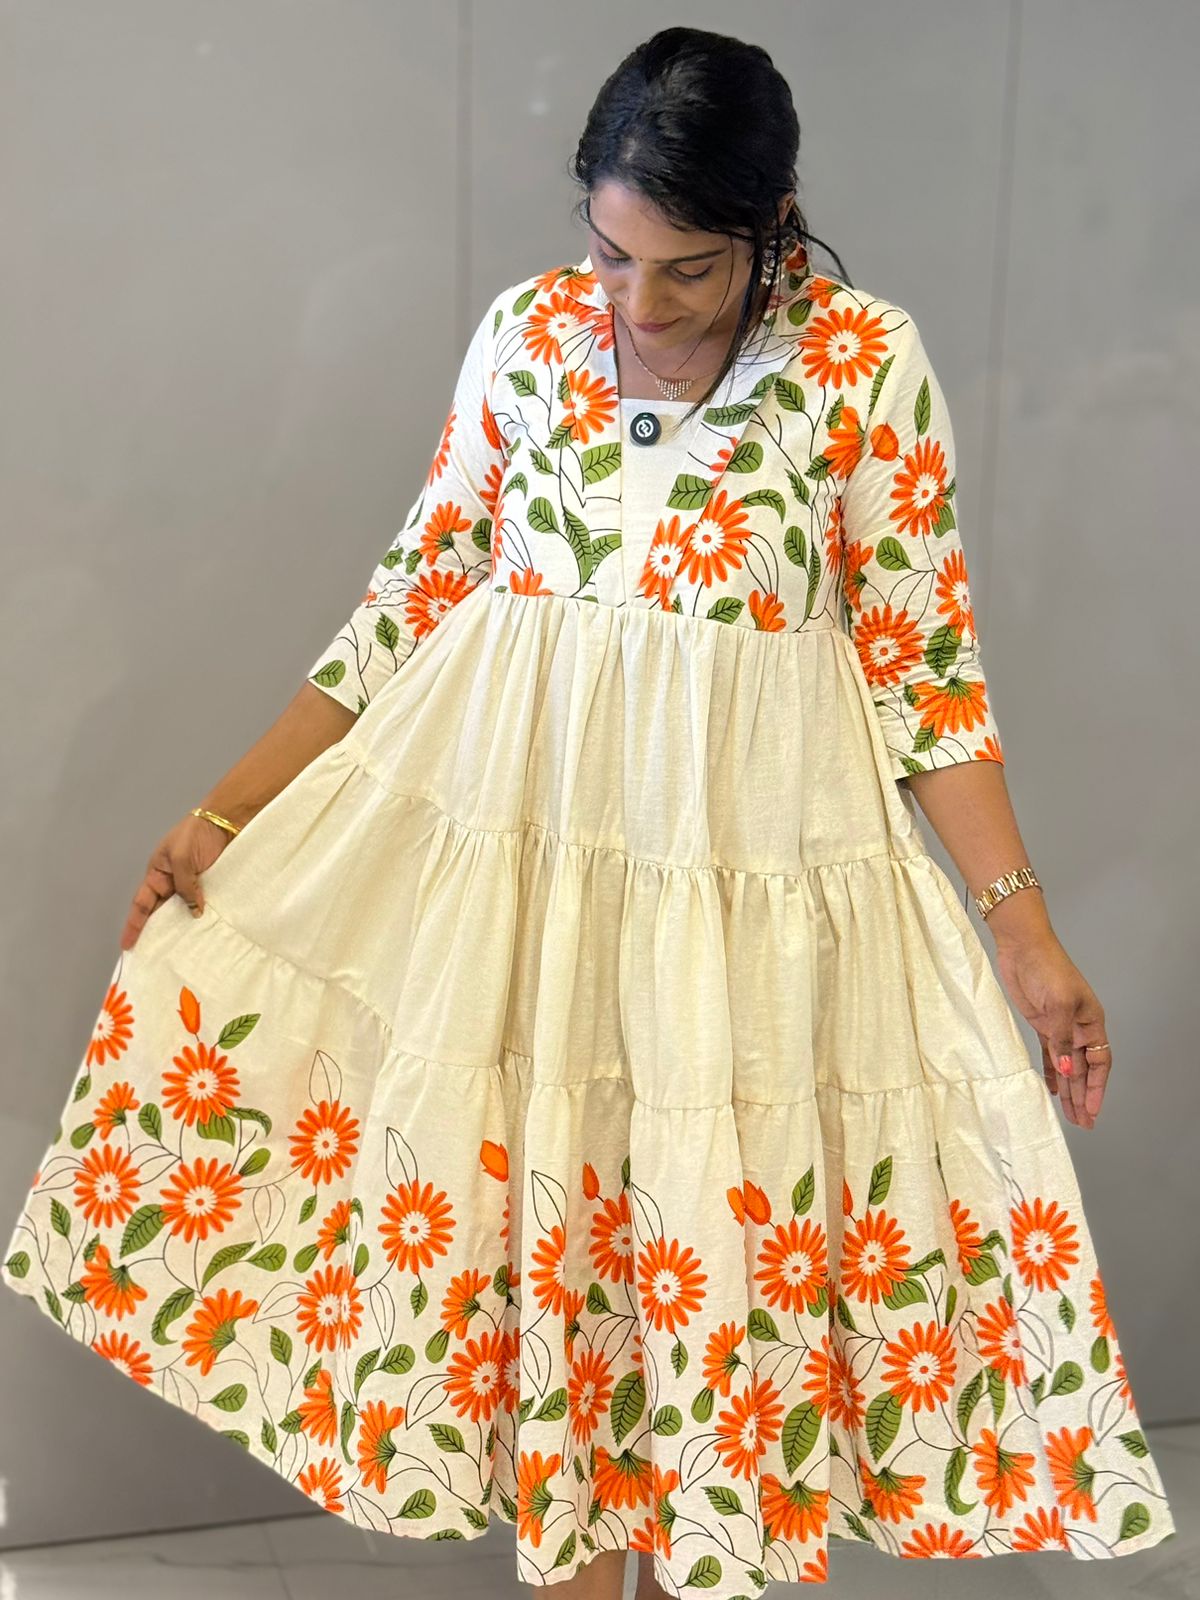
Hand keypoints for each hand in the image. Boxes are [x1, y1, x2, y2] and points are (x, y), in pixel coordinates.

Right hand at [119, 813, 234, 951]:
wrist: (227, 821)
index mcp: (158, 874)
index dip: (134, 925)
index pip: (142, 904)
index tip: (127, 946)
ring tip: (183, 951)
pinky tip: (206, 933)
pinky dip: (204, 918)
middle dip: (158, 932)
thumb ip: (185, 885)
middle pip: (162, 912)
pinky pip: (204, 906)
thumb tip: (194, 912)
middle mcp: (172, 883)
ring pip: (184, 911)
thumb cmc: (197, 833)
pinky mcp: (212, 886)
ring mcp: (193, 885)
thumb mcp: (182, 858)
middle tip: (155, 957)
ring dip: (184, 928)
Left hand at [992, 930, 1110, 1129]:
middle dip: (1083, 1096)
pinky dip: (1051, 1072)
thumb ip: (1062, 1040)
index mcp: (1092, 1021)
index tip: (1092, 1110)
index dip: (1097, 1088)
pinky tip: (1052, 1089)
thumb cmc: (1047, 968)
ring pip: (1066, 1065)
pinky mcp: (1041, 1024)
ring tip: (1070, 1114)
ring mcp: (1059, 1027)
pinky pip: (1049, 1055)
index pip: (1100, 1062)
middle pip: (1084, 1069)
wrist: (1022, 947)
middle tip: (1083, 1122)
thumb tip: (1066, 1071)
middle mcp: (1078, 1028)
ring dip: (1068, 1090)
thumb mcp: (1058, 1005)